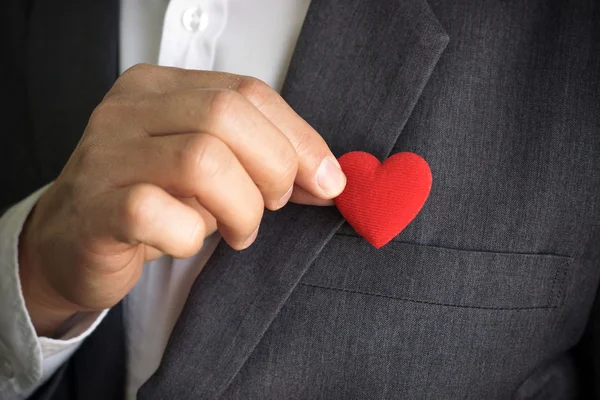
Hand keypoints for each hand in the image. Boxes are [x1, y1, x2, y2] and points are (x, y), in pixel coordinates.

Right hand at [18, 64, 345, 335]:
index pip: (249, 91)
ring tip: (240, 230)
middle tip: (274, 204)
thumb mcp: (208, 164)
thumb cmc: (150, 197)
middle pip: (228, 116)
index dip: (300, 138)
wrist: (70, 239)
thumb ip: (260, 156)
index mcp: (161, 87)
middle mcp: (129, 110)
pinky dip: (192, 236)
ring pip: (203, 161)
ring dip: (242, 207)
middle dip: (274, 169)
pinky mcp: (96, 209)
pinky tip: (187, 241)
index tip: (327, 181)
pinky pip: (160, 214)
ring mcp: (107, 157)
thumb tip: (328, 177)